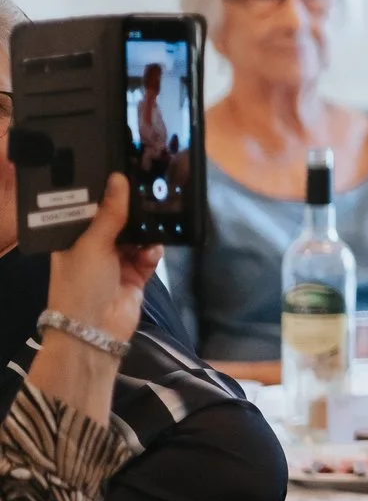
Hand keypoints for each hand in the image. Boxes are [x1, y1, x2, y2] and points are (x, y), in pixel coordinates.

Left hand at [46, 175, 160, 347]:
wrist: (95, 329)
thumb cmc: (82, 283)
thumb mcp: (92, 244)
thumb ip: (110, 212)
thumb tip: (119, 177)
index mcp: (75, 239)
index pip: (91, 210)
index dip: (106, 193)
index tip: (125, 171)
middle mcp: (95, 248)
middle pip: (118, 221)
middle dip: (133, 210)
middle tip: (151, 188)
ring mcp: (117, 262)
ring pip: (137, 236)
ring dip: (147, 231)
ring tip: (159, 216)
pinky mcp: (137, 275)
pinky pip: (149, 255)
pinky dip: (153, 251)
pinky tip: (153, 251)